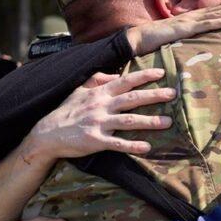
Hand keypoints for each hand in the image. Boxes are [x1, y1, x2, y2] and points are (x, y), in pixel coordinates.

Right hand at [24, 69, 175, 161]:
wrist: (48, 134)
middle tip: (173, 94)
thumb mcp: (78, 90)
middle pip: (132, 98)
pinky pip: (117, 143)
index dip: (144, 76)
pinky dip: (132, 145)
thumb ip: (97, 80)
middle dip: (154, 95)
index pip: (125, 81)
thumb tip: (114, 74)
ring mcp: (99, 123)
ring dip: (149, 121)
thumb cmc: (65, 112)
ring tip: (168, 122)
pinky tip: (147, 147)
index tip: (161, 72)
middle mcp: (101, 106)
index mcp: (99, 93)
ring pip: (129, 120)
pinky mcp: (95, 141)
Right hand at [125, 2, 220, 55]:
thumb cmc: (155, 42)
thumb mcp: (178, 40)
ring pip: (220, 15)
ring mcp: (191, 20)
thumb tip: (203, 45)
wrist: (138, 39)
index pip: (219, 10)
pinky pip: (208, 24)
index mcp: (194, 17)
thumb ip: (191, 39)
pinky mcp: (185, 28)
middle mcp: (194, 15)